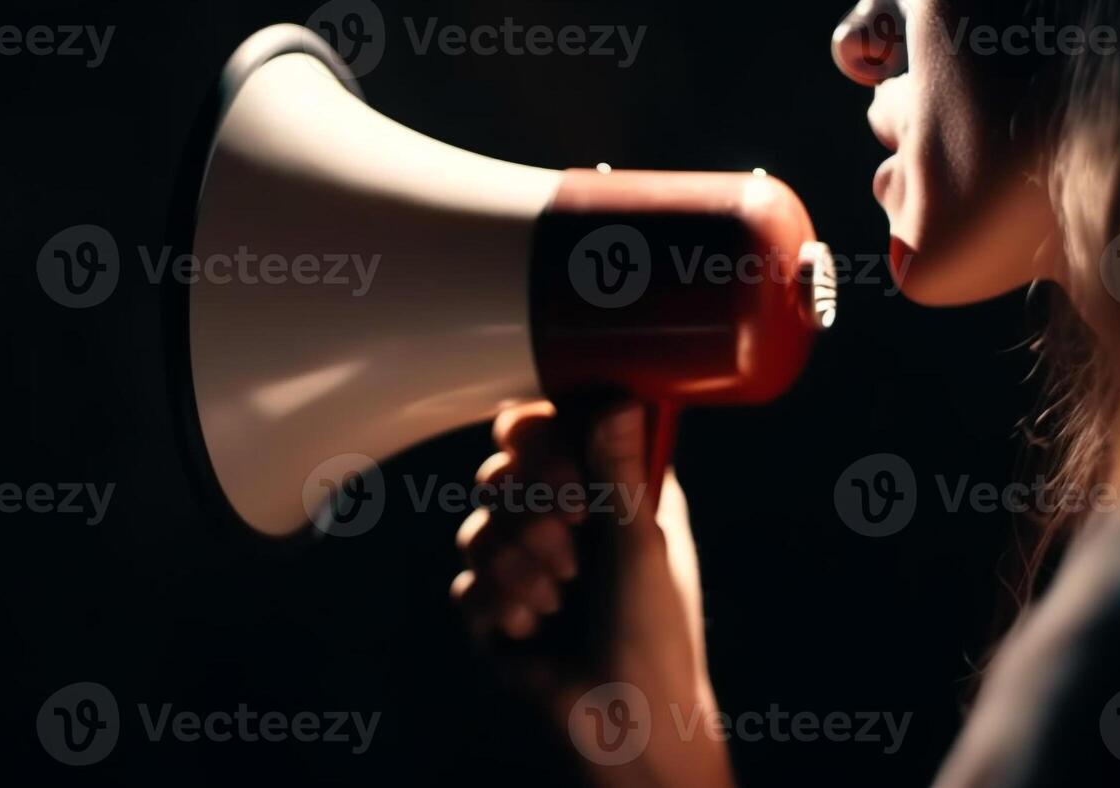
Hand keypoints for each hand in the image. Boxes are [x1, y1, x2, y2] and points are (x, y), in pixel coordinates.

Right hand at [450, 400, 735, 787]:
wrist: (624, 722)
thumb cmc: (654, 633)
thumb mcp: (643, 544)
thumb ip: (620, 472)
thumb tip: (618, 398)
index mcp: (607, 490)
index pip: (549, 429)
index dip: (540, 442)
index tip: (560, 470)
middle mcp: (562, 517)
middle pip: (500, 472)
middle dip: (531, 514)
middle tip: (571, 545)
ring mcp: (522, 562)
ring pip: (476, 526)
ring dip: (519, 568)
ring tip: (556, 601)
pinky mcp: (493, 607)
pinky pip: (465, 583)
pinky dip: (499, 607)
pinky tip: (532, 630)